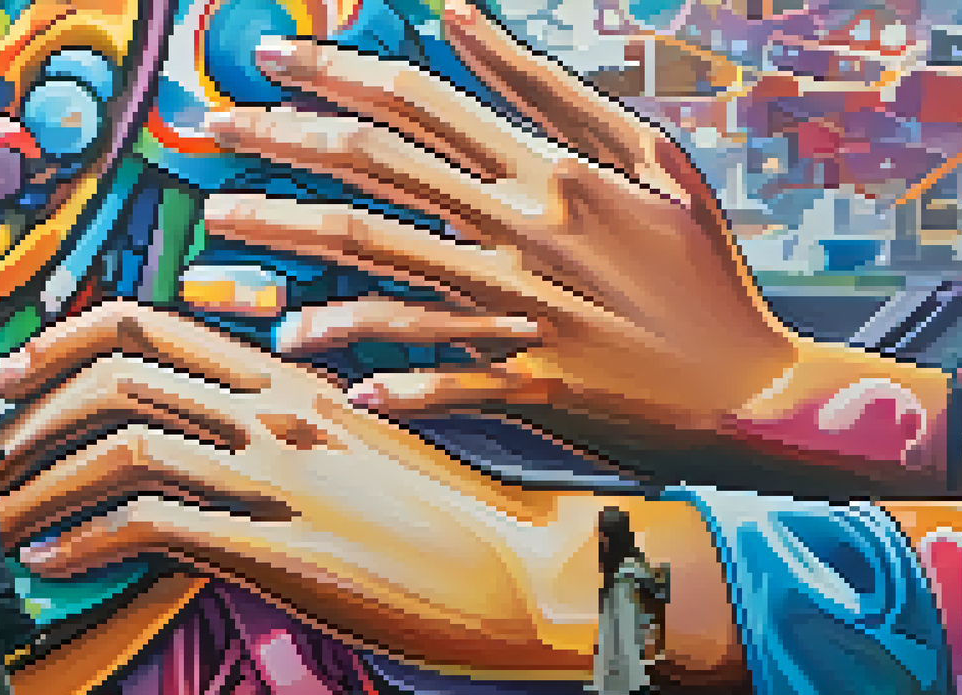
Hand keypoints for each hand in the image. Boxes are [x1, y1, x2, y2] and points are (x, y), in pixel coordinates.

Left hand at [0, 300, 611, 672]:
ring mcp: (278, 476)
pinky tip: (55, 561)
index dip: (57, 342)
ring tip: (0, 522)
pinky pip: (158, 528)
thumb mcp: (352, 445)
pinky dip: (88, 540)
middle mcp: (275, 411)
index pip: (148, 322)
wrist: (521, 571)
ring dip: (39, 484)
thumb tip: (188, 443)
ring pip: (122, 445)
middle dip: (28, 412)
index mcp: (287, 376)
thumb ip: (271, 428)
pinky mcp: (284, 549)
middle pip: (117, 373)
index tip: (7, 377)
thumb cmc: (441, 514)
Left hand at [199, 1, 799, 438]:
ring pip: (380, 263)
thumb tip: (461, 18)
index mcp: (551, 170)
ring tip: (225, 224)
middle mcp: (523, 232)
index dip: (336, 71)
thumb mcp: (648, 155)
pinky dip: (376, 362)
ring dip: (294, 240)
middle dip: (284, 141)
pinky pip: (431, 369)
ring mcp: (518, 311)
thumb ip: (549, 90)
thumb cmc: (700, 267)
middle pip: (377, 171)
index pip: (419, 102)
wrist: (747, 390)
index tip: (271, 57)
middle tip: (214, 129)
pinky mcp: (521, 380)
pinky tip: (314, 358)